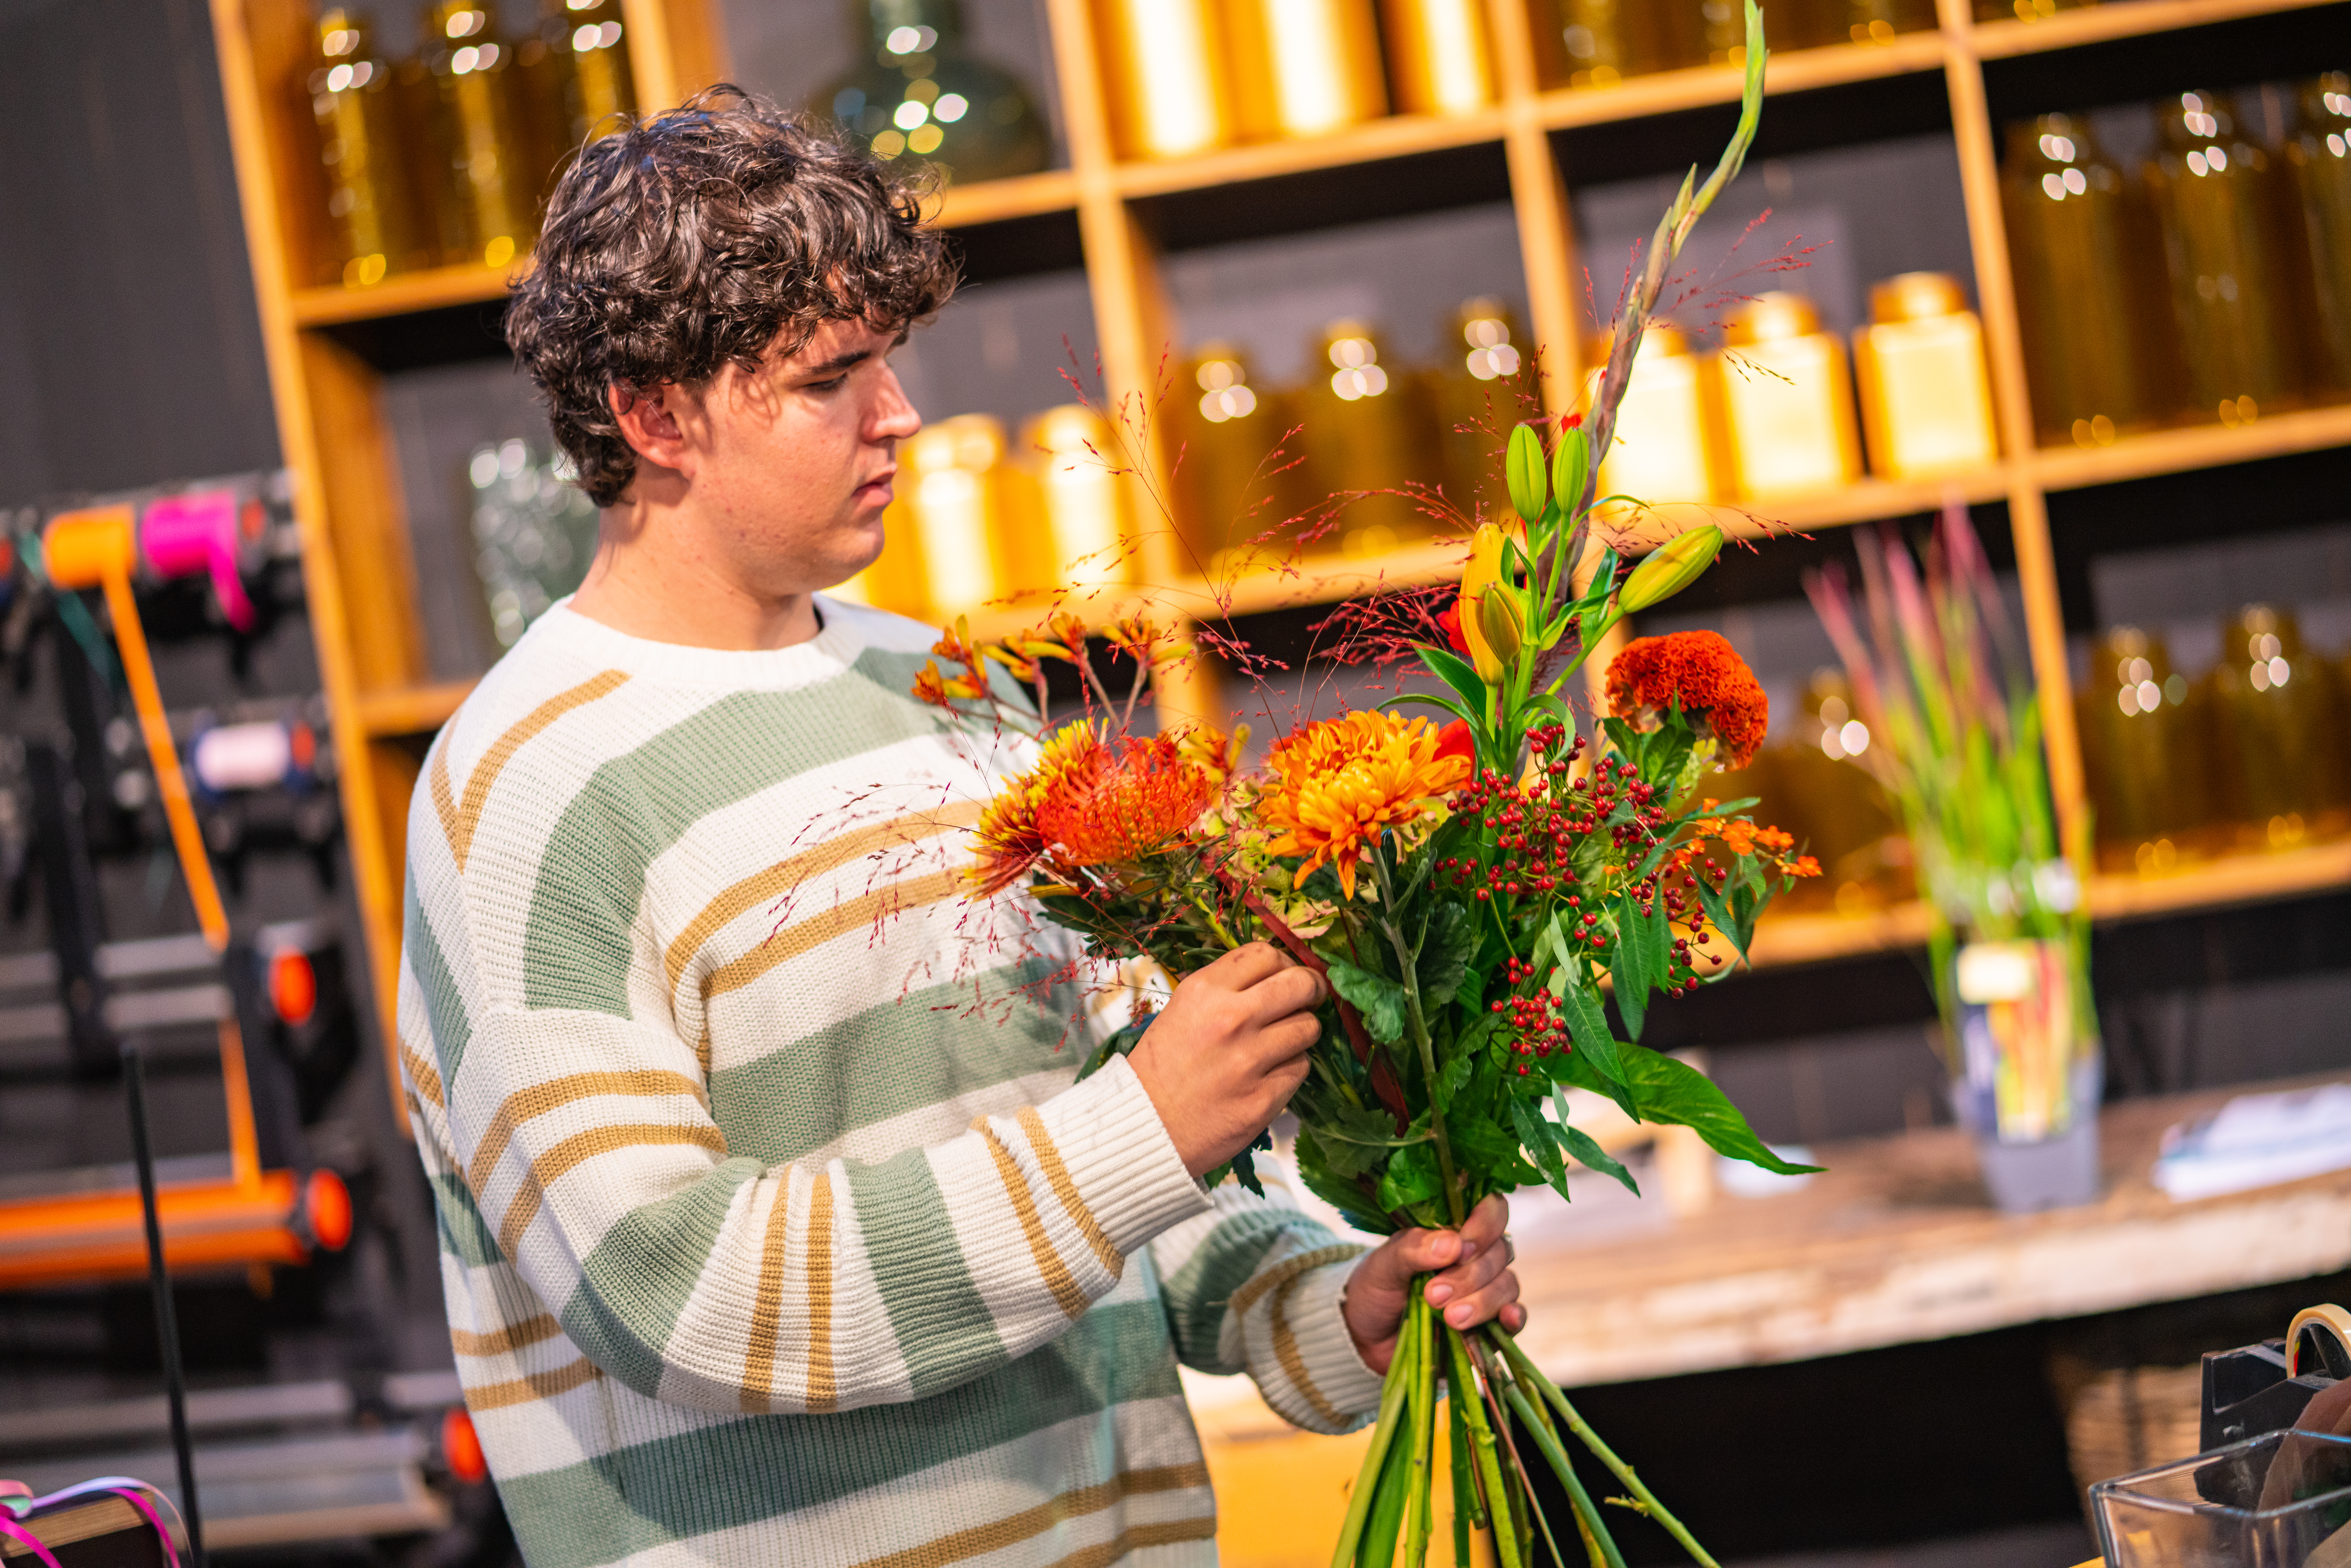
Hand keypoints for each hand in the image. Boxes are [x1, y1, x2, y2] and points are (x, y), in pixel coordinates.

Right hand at [1128, 943, 1323, 1178]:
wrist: (1146, 1125)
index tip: (1285, 975)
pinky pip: (1300, 1068)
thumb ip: (1225, 989)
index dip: (1284, 962)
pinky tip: (1270, 1074)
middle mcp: (1231, 1018)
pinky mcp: (1265, 1096)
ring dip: (1301, 1033)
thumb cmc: (1161, 1067)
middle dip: (1311, 989)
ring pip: (1308, 1027)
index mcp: (1205, 991)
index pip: (1266, 954)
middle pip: (1300, 984)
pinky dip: (1291, 1068)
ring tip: (1283, 1043)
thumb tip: (1273, 977)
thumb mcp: (1182, 1010)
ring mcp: (1250, 1059)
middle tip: (1309, 999)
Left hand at [1342, 1194, 1524, 1373]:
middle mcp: (1476, 1257)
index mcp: (1453, 1230)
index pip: (1491, 1210)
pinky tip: (1506, 1319)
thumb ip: (1414, 1248)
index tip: (1461, 1248)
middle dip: (1469, 1276)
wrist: (1366, 1336)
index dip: (1484, 1225)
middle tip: (1433, 1294)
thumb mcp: (1384, 1263)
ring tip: (1450, 1318)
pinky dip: (1514, 1317)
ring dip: (1482, 1301)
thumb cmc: (1376, 1288)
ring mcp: (1486, 1290)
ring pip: (1507, 1285)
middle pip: (1499, 1253)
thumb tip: (1453, 1244)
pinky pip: (1516, 1317)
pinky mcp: (1490, 1325)